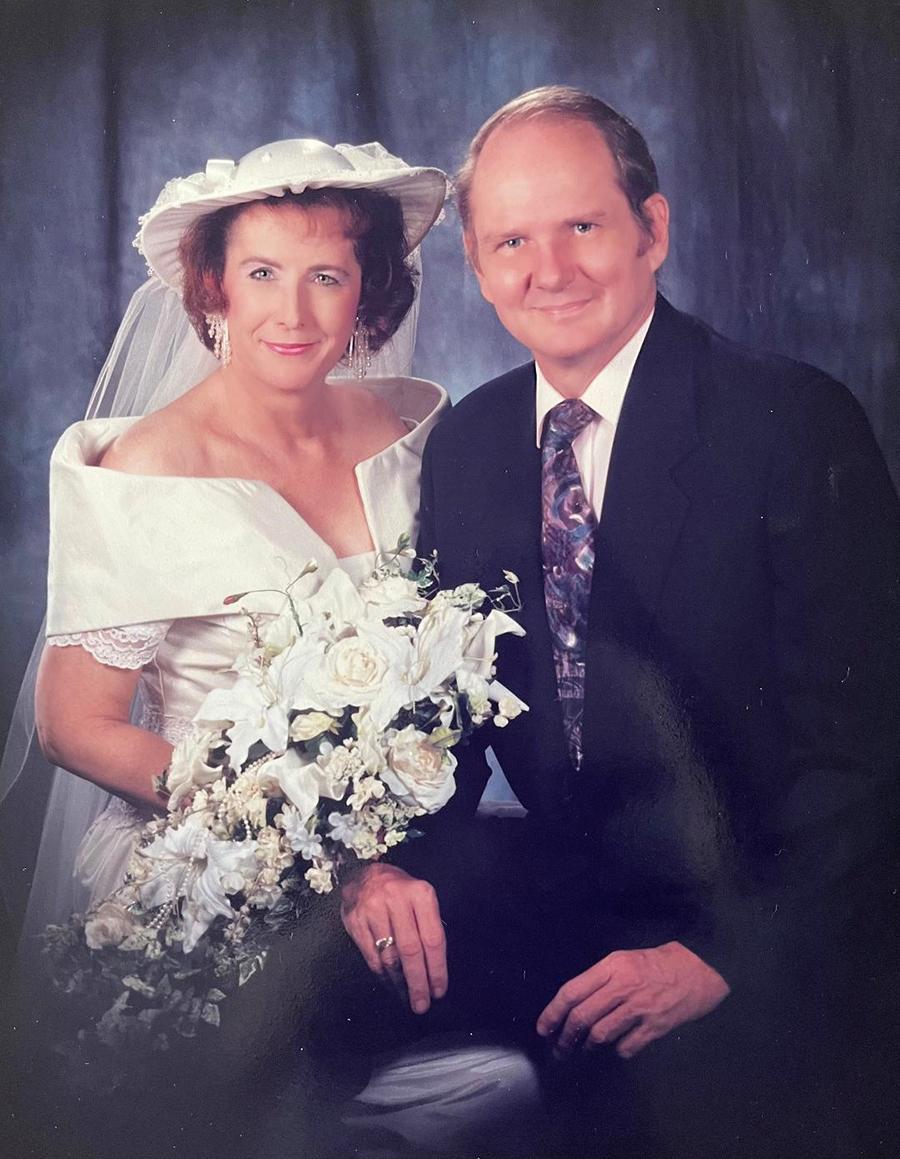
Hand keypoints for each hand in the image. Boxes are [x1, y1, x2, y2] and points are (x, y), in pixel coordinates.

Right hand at [340, 861, 446, 1013]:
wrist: (365, 874)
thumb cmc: (400, 892)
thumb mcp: (420, 898)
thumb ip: (429, 926)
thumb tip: (434, 970)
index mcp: (420, 894)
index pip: (433, 939)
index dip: (437, 969)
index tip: (439, 990)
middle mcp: (397, 900)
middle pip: (411, 951)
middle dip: (418, 982)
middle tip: (422, 1005)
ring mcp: (373, 910)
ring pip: (389, 956)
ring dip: (399, 983)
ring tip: (407, 997)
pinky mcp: (355, 921)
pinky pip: (371, 956)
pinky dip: (382, 974)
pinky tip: (390, 983)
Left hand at [536, 941, 729, 1058]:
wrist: (698, 969)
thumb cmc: (657, 963)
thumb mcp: (624, 959)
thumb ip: (600, 979)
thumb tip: (574, 1003)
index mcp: (611, 966)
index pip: (572, 991)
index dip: (553, 1012)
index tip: (542, 1028)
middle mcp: (622, 987)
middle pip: (583, 1016)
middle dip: (565, 1037)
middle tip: (559, 1049)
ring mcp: (639, 1008)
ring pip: (601, 1034)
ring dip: (588, 1046)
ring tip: (584, 1049)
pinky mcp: (656, 1026)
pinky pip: (627, 1047)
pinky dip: (618, 1051)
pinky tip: (617, 1048)